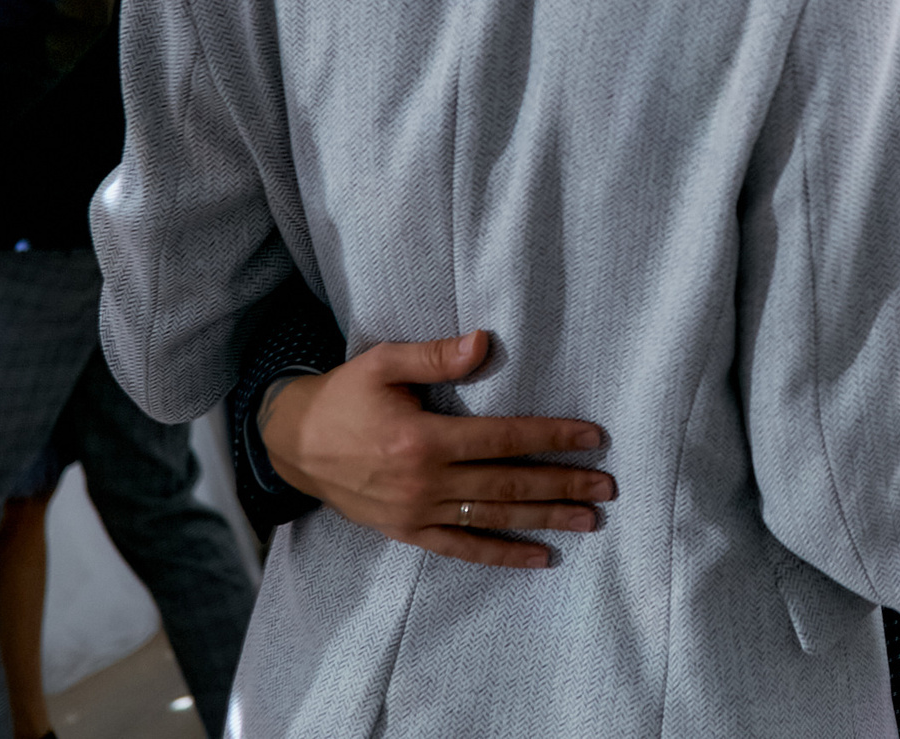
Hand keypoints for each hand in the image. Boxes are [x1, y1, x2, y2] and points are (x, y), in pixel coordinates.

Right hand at [260, 330, 613, 567]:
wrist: (293, 444)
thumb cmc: (344, 396)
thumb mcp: (383, 363)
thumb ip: (435, 355)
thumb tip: (484, 342)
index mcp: (424, 439)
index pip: (503, 439)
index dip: (551, 438)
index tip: (592, 439)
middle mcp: (425, 482)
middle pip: (509, 484)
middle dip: (562, 484)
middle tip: (606, 487)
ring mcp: (417, 513)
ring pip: (494, 518)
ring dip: (545, 519)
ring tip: (589, 520)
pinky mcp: (408, 532)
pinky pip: (463, 548)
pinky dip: (502, 554)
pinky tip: (539, 557)